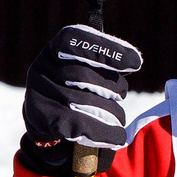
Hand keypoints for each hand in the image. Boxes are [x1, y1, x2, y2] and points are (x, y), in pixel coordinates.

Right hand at [19, 23, 141, 176]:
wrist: (44, 120)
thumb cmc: (73, 89)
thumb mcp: (82, 69)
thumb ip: (101, 62)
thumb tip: (133, 59)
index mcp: (54, 50)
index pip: (76, 39)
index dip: (106, 49)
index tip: (136, 62)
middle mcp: (42, 68)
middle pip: (82, 75)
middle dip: (111, 86)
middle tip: (121, 94)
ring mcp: (39, 94)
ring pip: (84, 102)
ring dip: (111, 113)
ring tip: (119, 118)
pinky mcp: (44, 119)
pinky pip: (80, 125)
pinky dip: (105, 132)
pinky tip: (116, 136)